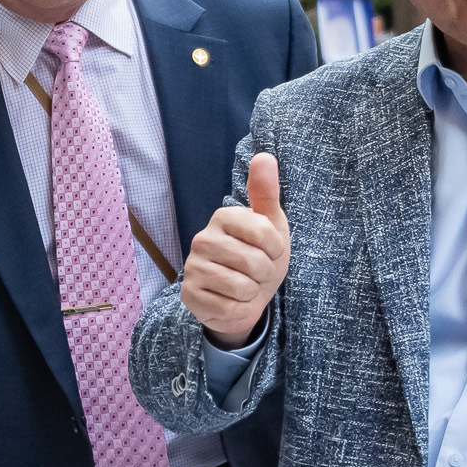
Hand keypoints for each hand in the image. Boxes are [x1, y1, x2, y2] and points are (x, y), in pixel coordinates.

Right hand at [181, 153, 289, 348]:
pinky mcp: (189, 296)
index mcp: (223, 217)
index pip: (264, 232)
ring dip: (252, 292)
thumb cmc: (260, 256)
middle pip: (255, 262)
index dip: (276, 248)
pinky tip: (231, 301)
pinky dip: (239, 309)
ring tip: (244, 286)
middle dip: (264, 273)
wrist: (244, 297)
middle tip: (256, 272)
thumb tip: (264, 156)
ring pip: (242, 287)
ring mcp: (192, 267)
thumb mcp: (271, 224)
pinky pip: (229, 309)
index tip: (269, 250)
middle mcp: (202, 238)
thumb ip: (267, 192)